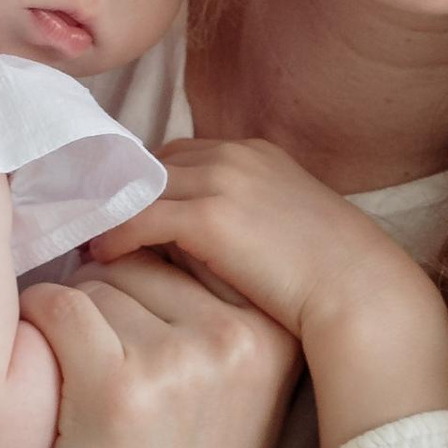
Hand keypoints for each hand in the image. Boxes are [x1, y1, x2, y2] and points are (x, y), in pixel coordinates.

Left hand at [23, 251, 301, 447]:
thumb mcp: (231, 386)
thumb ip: (210, 308)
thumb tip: (145, 209)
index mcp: (277, 333)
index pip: (191, 248)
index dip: (147, 286)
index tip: (141, 339)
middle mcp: (239, 338)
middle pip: (139, 260)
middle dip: (109, 306)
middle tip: (111, 375)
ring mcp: (180, 362)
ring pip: (95, 284)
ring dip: (71, 327)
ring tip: (87, 389)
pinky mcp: (117, 390)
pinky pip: (56, 308)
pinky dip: (35, 334)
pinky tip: (47, 378)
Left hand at [87, 139, 417, 336]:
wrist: (365, 293)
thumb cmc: (334, 280)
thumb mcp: (287, 234)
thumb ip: (243, 225)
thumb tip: (192, 249)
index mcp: (256, 154)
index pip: (178, 156)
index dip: (146, 186)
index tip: (121, 212)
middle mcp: (236, 155)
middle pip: (150, 162)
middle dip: (119, 191)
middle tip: (87, 222)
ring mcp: (224, 180)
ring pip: (137, 185)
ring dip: (106, 212)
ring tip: (81, 241)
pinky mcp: (211, 216)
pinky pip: (140, 217)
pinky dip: (114, 235)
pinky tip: (101, 260)